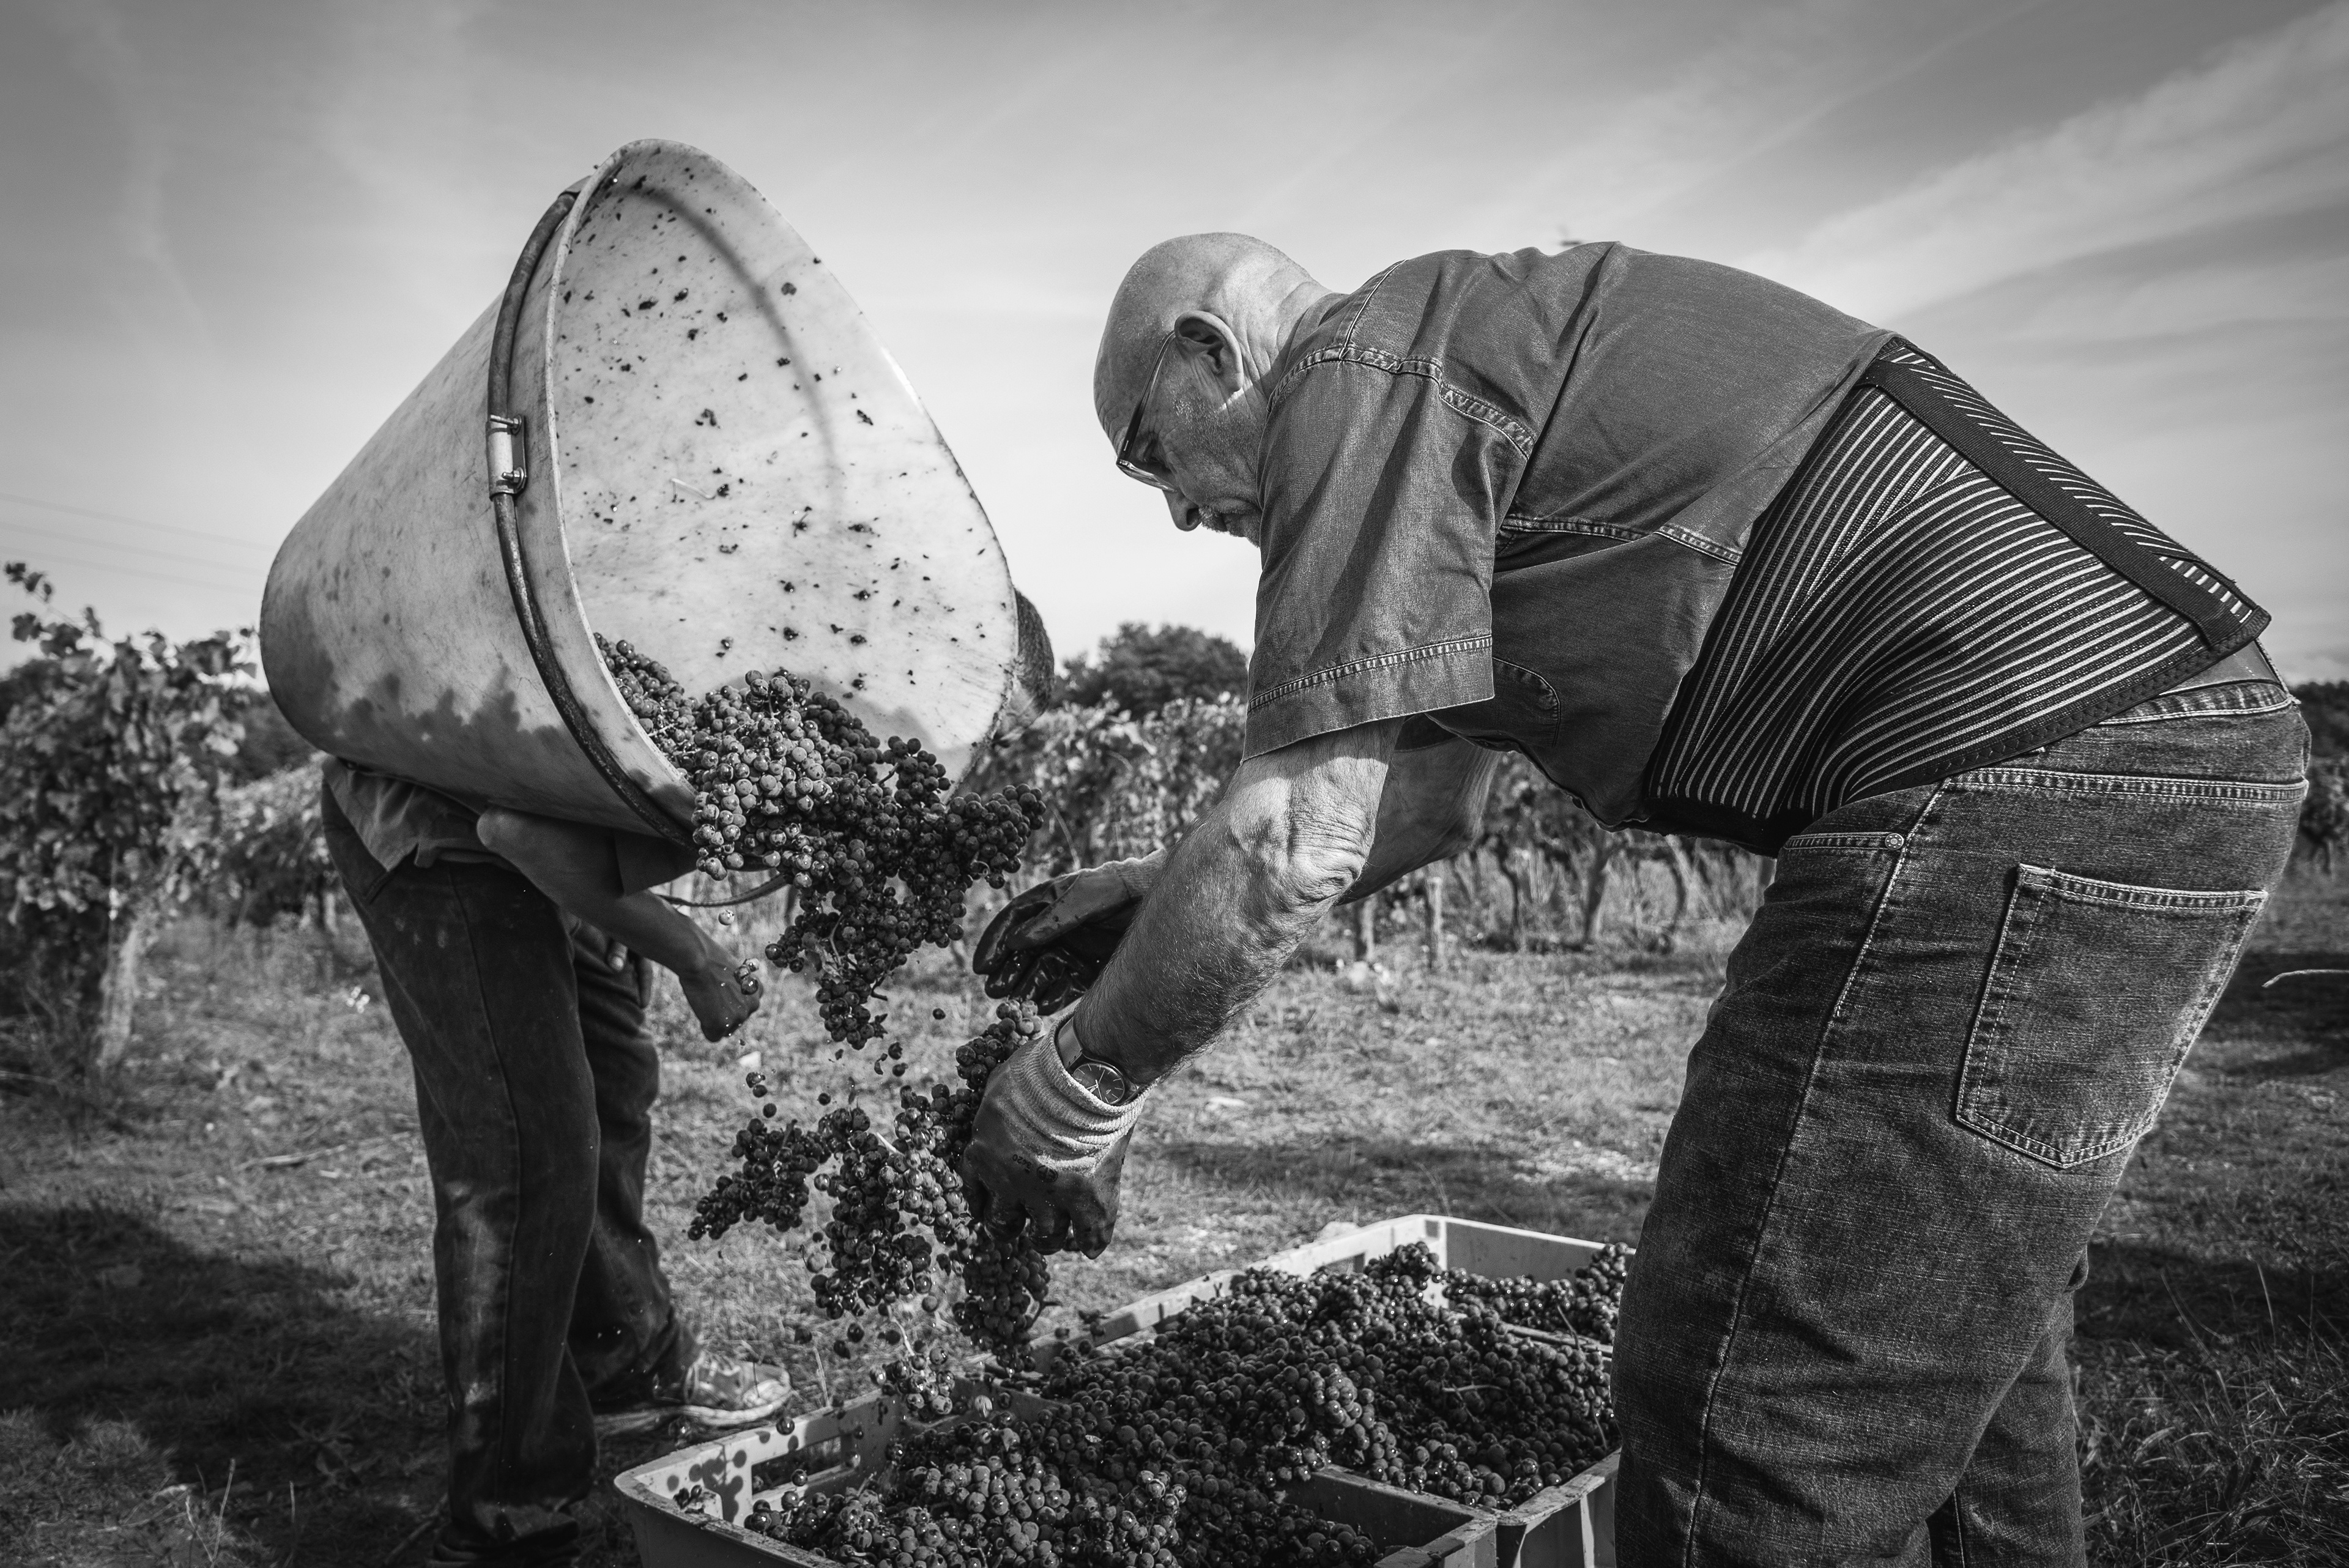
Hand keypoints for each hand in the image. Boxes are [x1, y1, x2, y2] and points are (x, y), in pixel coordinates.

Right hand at [678, 948, 761, 1041]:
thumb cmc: (711, 960)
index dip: (728, 1001)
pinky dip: (705, 1027)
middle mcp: (753, 1005)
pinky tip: (702, 1008)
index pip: (744, 1007)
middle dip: (722, 1013)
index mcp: (758, 990)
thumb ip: (737, 989)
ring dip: (714, 1019)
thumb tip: (728, 1001)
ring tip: (706, 998)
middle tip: (710, 994)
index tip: (720, 990)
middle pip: (735, 1020)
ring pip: (725, 1030)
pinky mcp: (723, 1025)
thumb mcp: (733, 971)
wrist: (700, 960)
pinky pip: (713, 1036)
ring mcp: (739, 1016)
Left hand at [956, 1022, 1140, 1257]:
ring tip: (1058, 1235)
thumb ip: (999, 1109)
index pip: (976, 1194)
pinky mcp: (1086, 1198)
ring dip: (1050, 1237)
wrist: (1083, 1072)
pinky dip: (1092, 1241)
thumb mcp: (1001, 1083)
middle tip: (1024, 1225)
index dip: (987, 1204)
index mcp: (982, 1153)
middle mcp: (1009, 1181)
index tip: (994, 1208)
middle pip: (1003, 1225)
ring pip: (1046, 1236)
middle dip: (1013, 1227)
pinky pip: (1091, 1235)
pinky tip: (1092, 1245)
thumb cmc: (1041, 1067)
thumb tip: (1002, 1108)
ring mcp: (1047, 1194)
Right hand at [974, 857, 1157, 1008]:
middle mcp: (1055, 929)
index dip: (994, 943)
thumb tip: (1016, 941)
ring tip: (1014, 1003)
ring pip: (1040, 973)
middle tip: (994, 991)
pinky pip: (1064, 987)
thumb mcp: (1087, 897)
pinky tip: (1041, 1006)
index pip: (1012, 921)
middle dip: (1007, 971)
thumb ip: (1054, 919)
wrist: (1157, 904)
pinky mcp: (1087, 970)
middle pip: (1022, 952)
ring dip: (1025, 987)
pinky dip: (1051, 997)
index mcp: (1048, 902)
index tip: (982, 965)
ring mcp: (1071, 950)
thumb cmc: (1121, 889)